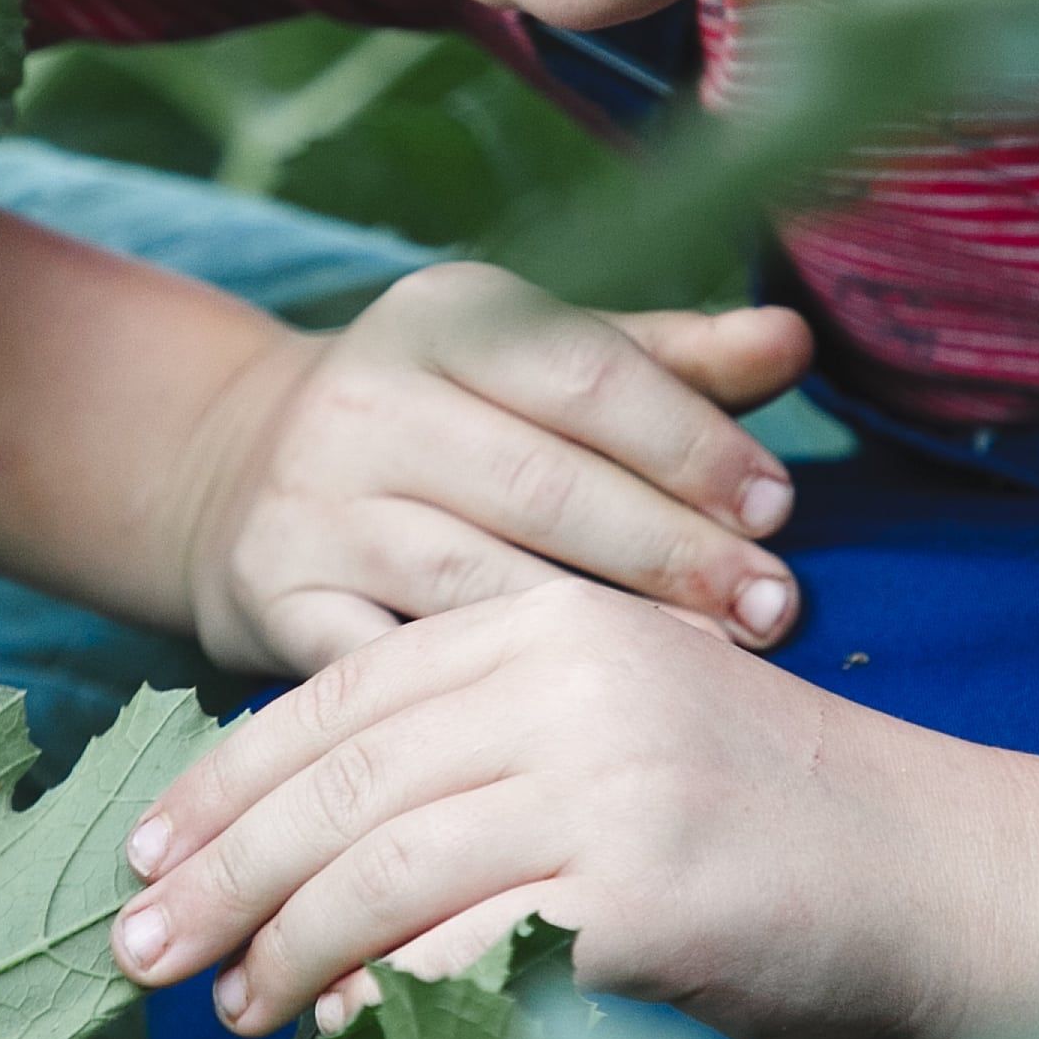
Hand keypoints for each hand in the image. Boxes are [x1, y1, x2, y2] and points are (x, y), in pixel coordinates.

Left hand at [104, 582, 1004, 1038]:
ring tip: (233, 1012)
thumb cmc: (770, 825)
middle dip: (221, 873)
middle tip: (135, 952)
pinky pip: (465, 955)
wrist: (952, 878)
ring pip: (382, 872)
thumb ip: (482, 750)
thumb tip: (303, 840)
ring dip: (286, 954)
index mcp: (552, 622)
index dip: (225, 781)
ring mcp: (610, 782)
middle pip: (340, 783)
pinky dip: (386, 1004)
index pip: (341, 696)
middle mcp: (573, 681)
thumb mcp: (619, 730)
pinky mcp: (644, 894)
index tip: (144, 852)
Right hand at [170, 263, 815, 673]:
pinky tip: (570, 721)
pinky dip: (487, 694)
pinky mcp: (278, 602)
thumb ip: (668, 360)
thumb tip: (793, 340)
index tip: (776, 510)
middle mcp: (364, 398)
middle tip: (773, 608)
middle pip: (540, 483)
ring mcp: (313, 505)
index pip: (584, 374)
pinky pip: (396, 663)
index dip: (690, 444)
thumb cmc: (450, 420)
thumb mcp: (539, 363)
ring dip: (603, 629)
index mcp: (440, 317)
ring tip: (709, 663)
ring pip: (475, 579)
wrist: (244, 475)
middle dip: (671, 549)